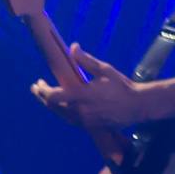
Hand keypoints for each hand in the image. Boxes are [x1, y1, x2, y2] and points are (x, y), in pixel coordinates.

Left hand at [31, 44, 152, 131]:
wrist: (138, 105)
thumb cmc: (122, 86)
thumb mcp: (105, 70)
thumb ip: (86, 61)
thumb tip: (73, 47)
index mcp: (82, 95)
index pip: (53, 96)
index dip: (42, 90)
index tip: (38, 82)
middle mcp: (80, 110)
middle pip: (52, 106)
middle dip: (42, 97)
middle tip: (37, 88)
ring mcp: (84, 120)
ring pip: (60, 114)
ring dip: (51, 105)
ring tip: (46, 97)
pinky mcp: (89, 126)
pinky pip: (70, 119)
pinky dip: (62, 112)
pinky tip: (62, 106)